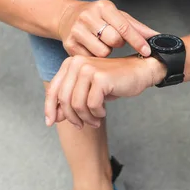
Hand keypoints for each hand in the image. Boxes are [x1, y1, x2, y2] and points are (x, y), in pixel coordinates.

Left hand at [44, 55, 166, 128]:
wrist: (139, 72)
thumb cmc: (112, 82)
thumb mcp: (87, 90)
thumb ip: (70, 100)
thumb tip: (54, 117)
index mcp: (70, 64)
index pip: (53, 89)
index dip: (50, 108)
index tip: (51, 122)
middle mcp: (76, 63)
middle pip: (64, 99)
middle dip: (71, 117)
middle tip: (81, 125)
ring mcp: (88, 69)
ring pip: (77, 104)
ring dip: (86, 117)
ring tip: (95, 120)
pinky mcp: (100, 78)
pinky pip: (92, 105)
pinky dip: (97, 113)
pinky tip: (103, 113)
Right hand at [57, 0, 156, 57]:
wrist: (67, 16)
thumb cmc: (97, 16)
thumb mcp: (117, 16)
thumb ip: (137, 27)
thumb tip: (158, 37)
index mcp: (103, 7)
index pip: (124, 27)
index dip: (137, 41)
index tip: (147, 51)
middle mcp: (88, 16)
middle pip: (114, 41)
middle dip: (118, 44)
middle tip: (113, 40)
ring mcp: (77, 30)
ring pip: (103, 53)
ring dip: (106, 51)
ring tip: (101, 43)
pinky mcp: (69, 44)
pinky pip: (90, 59)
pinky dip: (94, 56)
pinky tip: (91, 48)